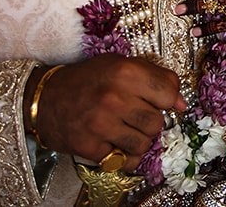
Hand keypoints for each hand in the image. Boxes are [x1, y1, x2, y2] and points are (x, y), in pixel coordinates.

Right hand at [32, 55, 184, 168]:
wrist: (44, 98)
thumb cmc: (87, 80)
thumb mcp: (119, 65)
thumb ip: (154, 78)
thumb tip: (181, 103)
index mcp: (125, 72)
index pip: (169, 92)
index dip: (168, 99)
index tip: (159, 101)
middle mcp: (114, 98)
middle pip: (157, 122)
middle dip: (150, 121)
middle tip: (135, 115)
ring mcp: (101, 124)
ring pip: (144, 144)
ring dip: (138, 140)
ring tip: (123, 129)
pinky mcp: (90, 146)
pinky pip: (124, 160)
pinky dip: (122, 155)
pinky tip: (112, 142)